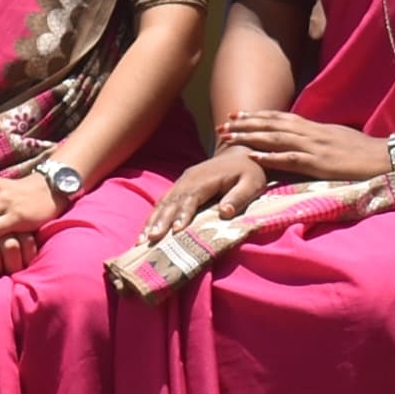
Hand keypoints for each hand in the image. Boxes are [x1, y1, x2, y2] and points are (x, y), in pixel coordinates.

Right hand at [142, 147, 272, 242]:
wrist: (239, 153)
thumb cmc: (249, 171)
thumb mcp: (253, 182)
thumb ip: (239, 197)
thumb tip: (225, 212)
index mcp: (205, 180)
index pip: (190, 198)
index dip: (183, 214)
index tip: (176, 231)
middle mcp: (188, 180)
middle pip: (171, 202)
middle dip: (160, 221)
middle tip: (151, 239)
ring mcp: (182, 183)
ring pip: (163, 203)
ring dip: (152, 220)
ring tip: (141, 239)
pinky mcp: (180, 187)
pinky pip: (164, 202)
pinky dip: (154, 216)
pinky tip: (147, 230)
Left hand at [224, 110, 390, 182]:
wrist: (385, 157)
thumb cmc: (362, 149)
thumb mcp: (335, 136)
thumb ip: (315, 136)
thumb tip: (300, 136)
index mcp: (313, 127)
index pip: (278, 118)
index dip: (256, 116)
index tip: (236, 115)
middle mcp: (310, 133)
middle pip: (271, 125)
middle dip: (245, 124)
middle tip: (222, 124)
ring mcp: (314, 147)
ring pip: (275, 138)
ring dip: (250, 137)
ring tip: (229, 137)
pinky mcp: (320, 164)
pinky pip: (291, 159)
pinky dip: (271, 158)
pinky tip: (254, 158)